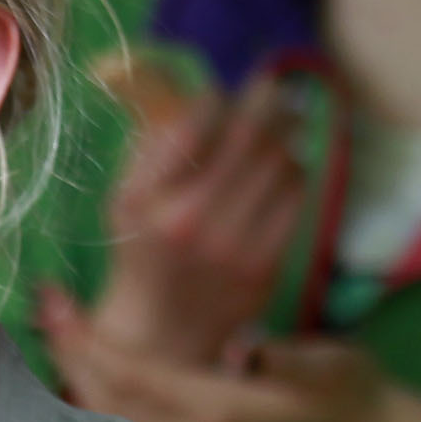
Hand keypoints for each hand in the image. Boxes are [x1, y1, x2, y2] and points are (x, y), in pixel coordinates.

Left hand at [37, 286, 420, 421]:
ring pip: (111, 416)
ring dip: (78, 373)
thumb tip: (247, 350)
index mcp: (218, 415)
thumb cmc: (348, 392)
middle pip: (107, 399)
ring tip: (53, 327)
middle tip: (40, 304)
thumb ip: (290, 358)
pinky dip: (100, 394)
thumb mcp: (330, 365)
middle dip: (69, 352)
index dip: (88, 339)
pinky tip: (84, 363)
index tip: (56, 300)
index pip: (131, 376)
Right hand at [86, 55, 306, 370]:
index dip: (215, 99)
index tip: (221, 94)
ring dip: (283, 138)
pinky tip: (282, 173)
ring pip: (279, 163)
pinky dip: (294, 176)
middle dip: (265, 102)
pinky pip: (295, 199)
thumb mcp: (126, 197)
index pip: (195, 123)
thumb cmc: (141, 252)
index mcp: (149, 199)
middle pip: (248, 136)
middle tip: (273, 88)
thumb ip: (152, 145)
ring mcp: (232, 246)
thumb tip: (196, 95)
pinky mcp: (264, 266)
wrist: (161, 333)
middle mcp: (190, 221)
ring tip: (278, 131)